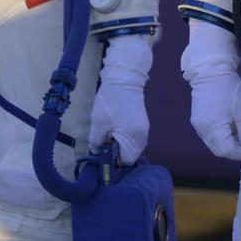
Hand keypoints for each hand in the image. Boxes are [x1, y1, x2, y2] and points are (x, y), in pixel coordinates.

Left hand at [89, 34, 152, 163]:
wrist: (124, 78)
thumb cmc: (111, 102)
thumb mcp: (98, 123)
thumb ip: (96, 142)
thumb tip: (97, 152)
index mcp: (133, 138)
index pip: (126, 161)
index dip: (113, 161)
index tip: (102, 156)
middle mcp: (142, 136)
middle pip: (130, 155)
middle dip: (117, 153)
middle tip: (103, 145)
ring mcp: (144, 129)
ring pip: (132, 147)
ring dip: (120, 146)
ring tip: (108, 136)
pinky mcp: (142, 122)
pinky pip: (134, 138)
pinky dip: (125, 139)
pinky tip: (114, 130)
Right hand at [189, 72, 240, 159]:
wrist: (210, 71)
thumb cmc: (229, 88)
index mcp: (213, 127)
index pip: (227, 151)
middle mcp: (202, 130)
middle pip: (219, 151)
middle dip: (235, 150)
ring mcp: (198, 126)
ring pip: (214, 145)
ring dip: (228, 143)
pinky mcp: (197, 122)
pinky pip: (210, 137)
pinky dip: (221, 137)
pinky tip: (230, 127)